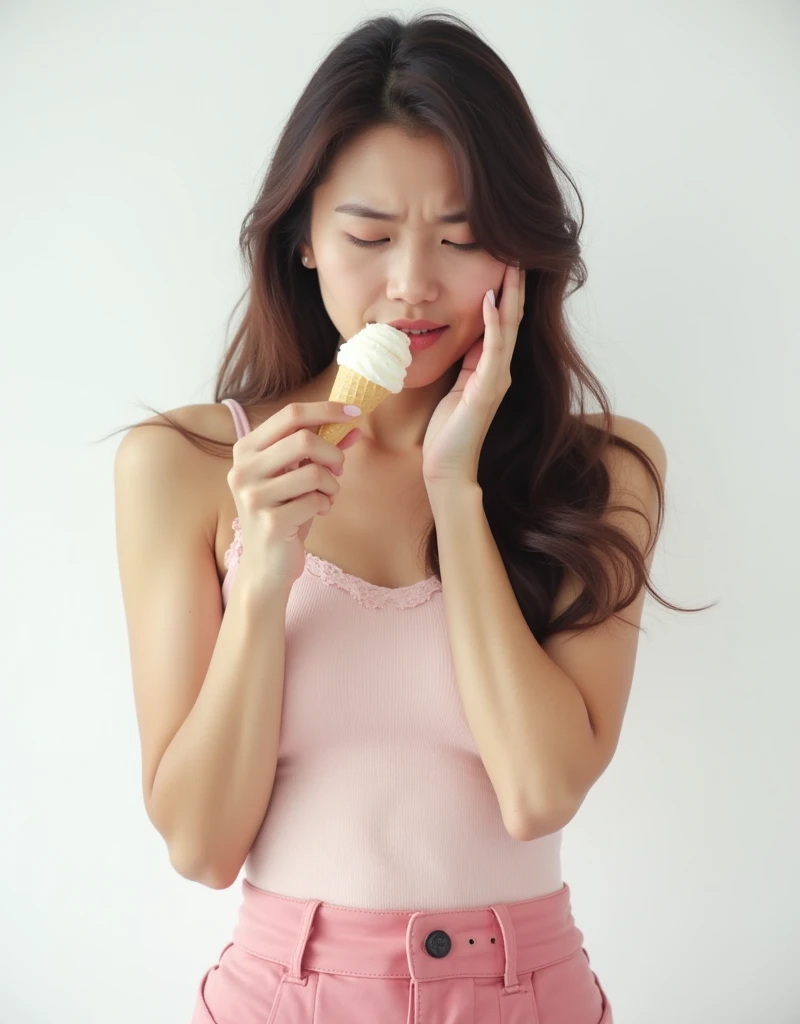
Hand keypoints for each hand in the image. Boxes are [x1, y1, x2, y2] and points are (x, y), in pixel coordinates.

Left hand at [422, 262, 525, 486]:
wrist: (448, 467)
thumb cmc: (449, 431)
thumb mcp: (456, 387)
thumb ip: (465, 364)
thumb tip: (465, 336)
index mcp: (491, 368)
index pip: (503, 322)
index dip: (506, 291)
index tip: (505, 259)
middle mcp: (500, 370)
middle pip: (513, 318)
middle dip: (515, 284)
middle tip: (517, 250)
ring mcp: (497, 379)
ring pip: (508, 328)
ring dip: (511, 294)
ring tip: (512, 264)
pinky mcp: (487, 389)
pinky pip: (492, 349)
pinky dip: (493, 323)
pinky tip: (491, 300)